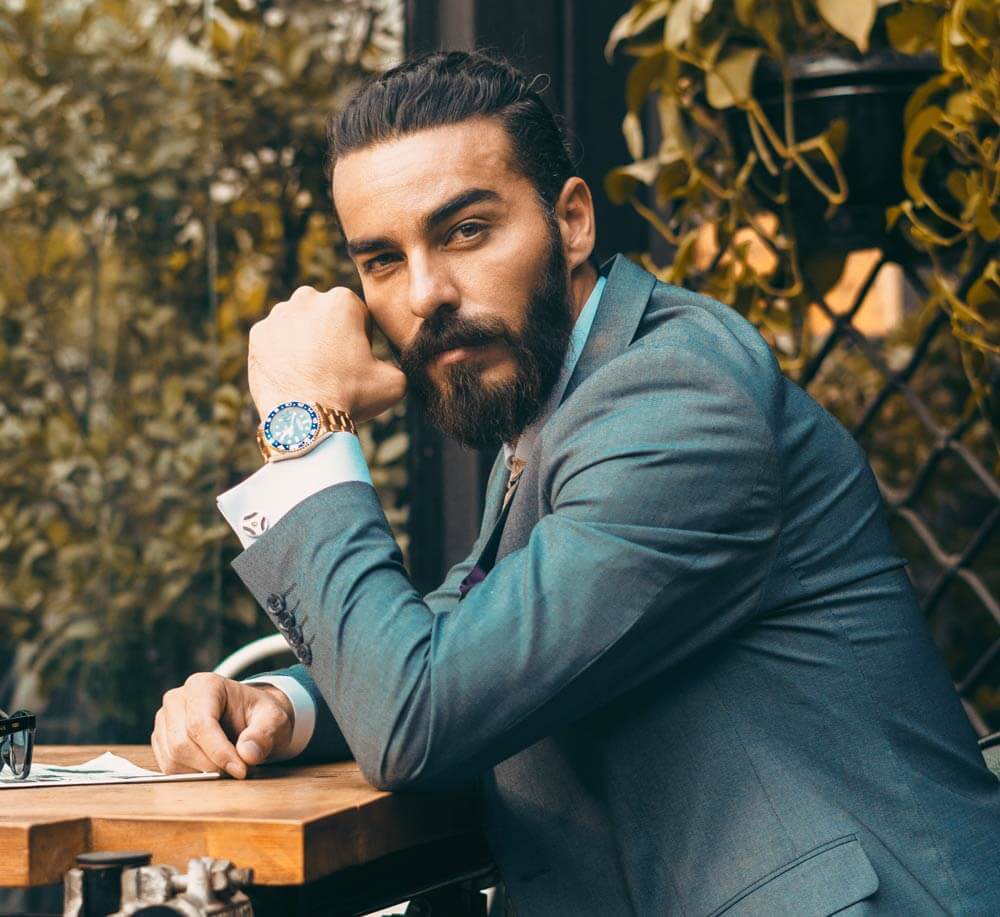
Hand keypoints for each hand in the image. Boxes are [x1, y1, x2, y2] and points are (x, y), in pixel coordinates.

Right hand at [151, 673, 293, 778]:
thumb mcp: (273, 719)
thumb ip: (263, 734)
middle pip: (182, 743)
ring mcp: (164, 720)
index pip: (200, 723)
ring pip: (172, 758)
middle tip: (238, 771)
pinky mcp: (160, 740)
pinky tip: (212, 768)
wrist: (250, 719)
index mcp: (204, 685)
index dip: (219, 752)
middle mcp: (177, 699)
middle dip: (211, 765)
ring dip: (202, 772)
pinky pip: (168, 768)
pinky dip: (191, 775)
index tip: (241, 770)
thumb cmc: (260, 715)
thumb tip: (247, 754)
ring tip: (228, 767)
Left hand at [248, 285, 406, 422]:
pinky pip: (275, 339)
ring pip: (297, 324)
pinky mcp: (257, 335)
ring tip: (312, 372)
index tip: (358, 361)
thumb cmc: (351, 397)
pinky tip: (293, 375)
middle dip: (330, 334)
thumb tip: (394, 365)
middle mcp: (307, 299)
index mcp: (342, 301)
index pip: (357, 314)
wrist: (305, 420)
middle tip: (334, 366)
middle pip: (324, 314)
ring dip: (305, 341)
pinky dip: (282, 353)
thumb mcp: (395, 381)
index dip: (361, 339)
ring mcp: (277, 316)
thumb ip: (398, 364)